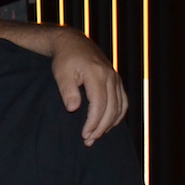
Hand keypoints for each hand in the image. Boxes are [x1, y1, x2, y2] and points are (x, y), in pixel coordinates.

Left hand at [49, 28, 126, 145]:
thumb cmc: (65, 59)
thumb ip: (67, 91)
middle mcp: (110, 77)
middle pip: (112, 109)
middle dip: (101, 127)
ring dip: (110, 124)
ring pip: (120, 107)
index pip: (99, 105)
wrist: (74, 43)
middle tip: (89, 141)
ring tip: (97, 136)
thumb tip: (72, 109)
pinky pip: (123, 101)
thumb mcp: (61, 73)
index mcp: (97, 75)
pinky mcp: (117, 80)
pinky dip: (118, 115)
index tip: (84, 135)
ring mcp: (116, 78)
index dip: (93, 123)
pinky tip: (108, 125)